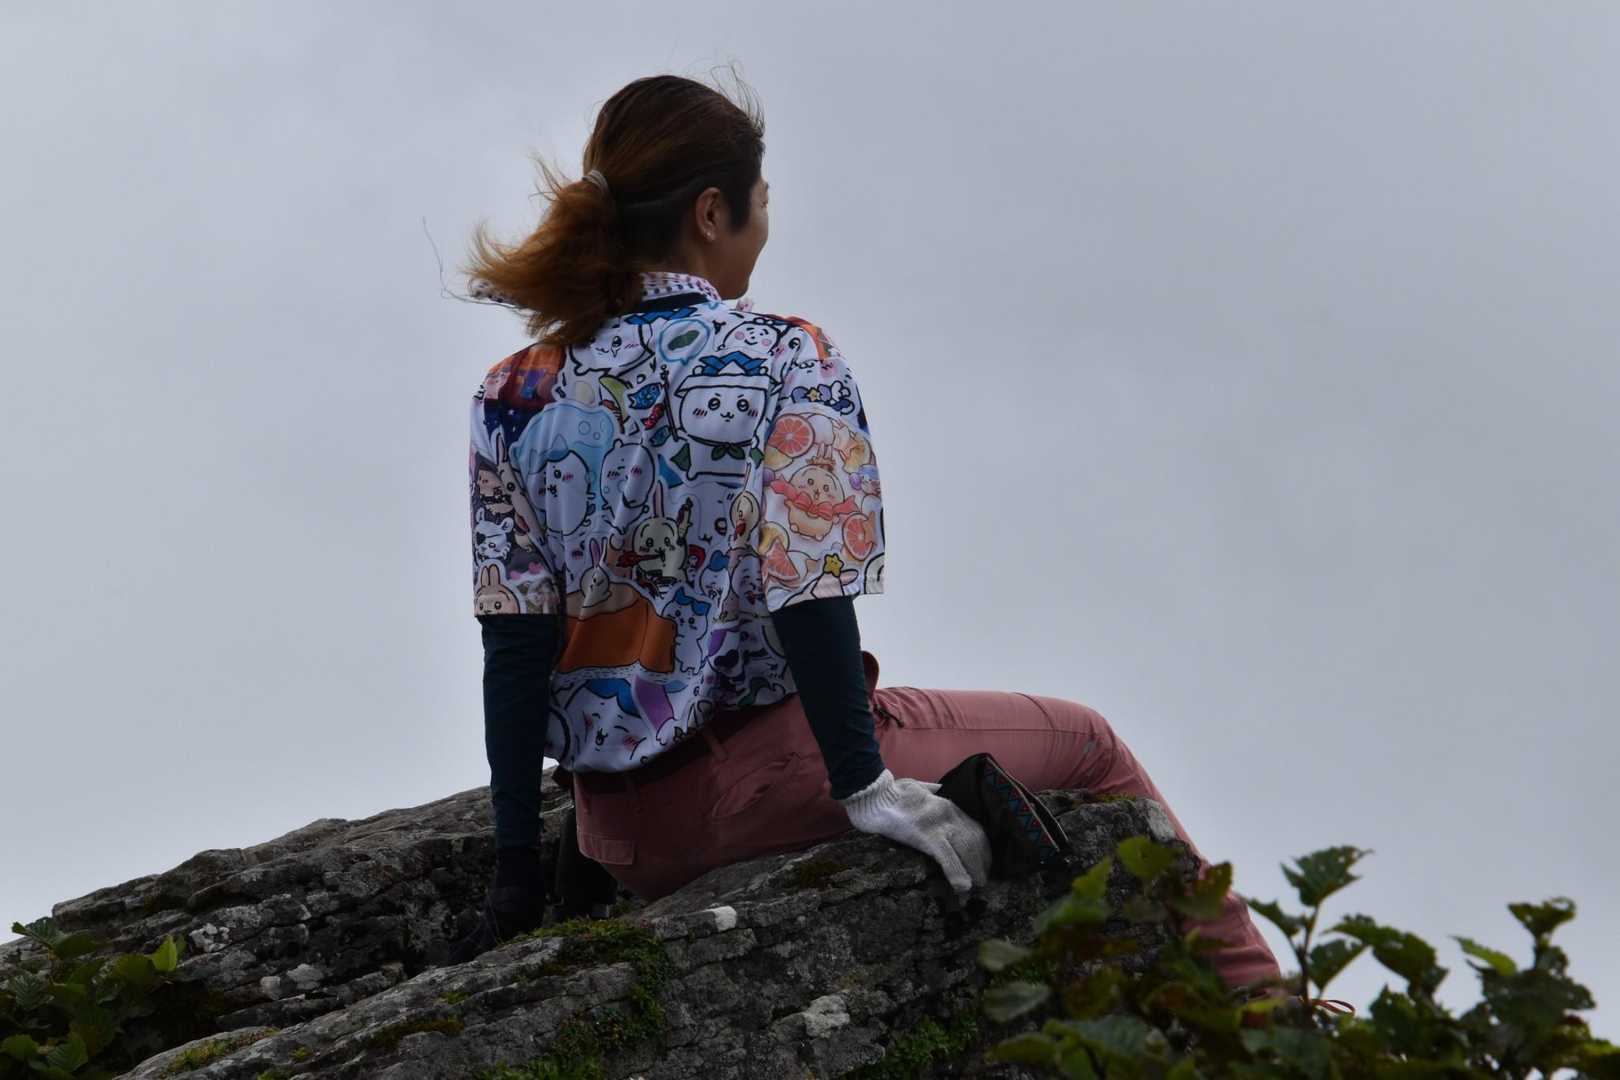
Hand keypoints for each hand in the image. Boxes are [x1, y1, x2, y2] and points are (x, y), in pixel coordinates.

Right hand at [836, 768, 991, 894]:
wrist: (873, 795)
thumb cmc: (892, 792)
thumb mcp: (918, 786)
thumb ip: (931, 790)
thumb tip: (939, 790)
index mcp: (947, 804)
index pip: (974, 827)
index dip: (982, 846)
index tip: (983, 859)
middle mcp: (949, 813)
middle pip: (975, 839)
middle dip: (982, 860)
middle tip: (982, 878)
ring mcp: (939, 825)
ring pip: (967, 849)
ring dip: (974, 869)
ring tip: (976, 885)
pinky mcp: (926, 836)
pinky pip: (947, 857)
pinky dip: (957, 872)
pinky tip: (962, 887)